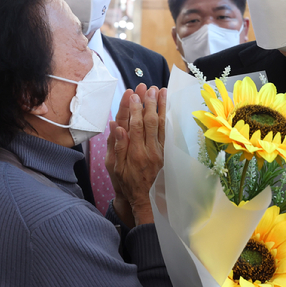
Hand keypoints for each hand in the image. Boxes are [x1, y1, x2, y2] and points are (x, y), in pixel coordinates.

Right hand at [108, 86, 165, 224]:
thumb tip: (117, 126)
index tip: (134, 94)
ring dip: (162, 107)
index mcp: (135, 154)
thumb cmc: (127, 182)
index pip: (135, 126)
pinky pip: (169, 134)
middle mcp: (150, 151)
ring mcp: (161, 153)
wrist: (145, 199)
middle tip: (148, 87)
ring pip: (162, 126)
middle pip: (150, 122)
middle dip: (149, 103)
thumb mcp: (115, 168)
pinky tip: (170, 108)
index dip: (134, 109)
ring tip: (162, 91)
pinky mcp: (168, 154)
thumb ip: (117, 146)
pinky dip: (169, 119)